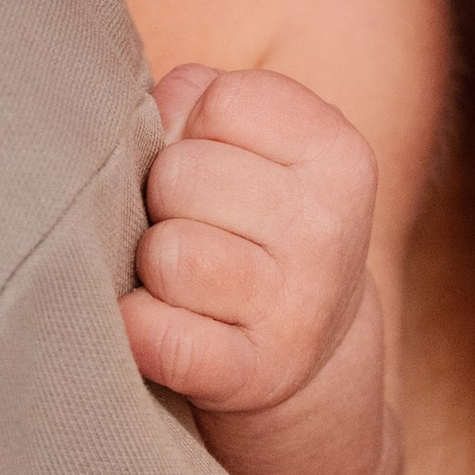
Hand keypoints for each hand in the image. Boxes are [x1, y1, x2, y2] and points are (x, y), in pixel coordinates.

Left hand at [124, 64, 380, 415]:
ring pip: (165, 253)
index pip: (220, 101)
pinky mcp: (255, 375)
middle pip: (180, 174)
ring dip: (151, 266)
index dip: (189, 128)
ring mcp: (299, 308)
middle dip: (164, 198)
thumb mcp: (253, 144)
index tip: (213, 166)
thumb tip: (149, 118)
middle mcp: (330, 230)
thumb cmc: (253, 220)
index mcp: (339, 154)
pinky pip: (156, 335)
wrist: (304, 346)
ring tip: (185, 279)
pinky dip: (135, 327)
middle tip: (195, 229)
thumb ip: (195, 99)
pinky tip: (156, 324)